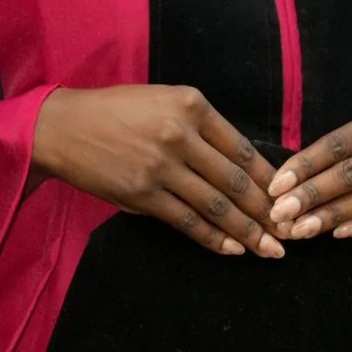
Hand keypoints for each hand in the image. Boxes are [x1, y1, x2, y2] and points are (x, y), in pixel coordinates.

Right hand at [31, 84, 284, 256]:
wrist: (61, 127)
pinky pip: (187, 221)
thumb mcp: (162, 101)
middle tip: (290, 231)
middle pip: (236, 180)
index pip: (242, 148)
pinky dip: (213, 238)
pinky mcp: (141, 194)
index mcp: (191, 105)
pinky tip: (233, 249)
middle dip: (267, 211)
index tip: (288, 197)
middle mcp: (180, 134)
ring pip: (216, 205)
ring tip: (270, 248)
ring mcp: (161, 166)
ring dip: (248, 232)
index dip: (269, 178)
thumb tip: (238, 165)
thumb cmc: (114, 112)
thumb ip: (200, 127)